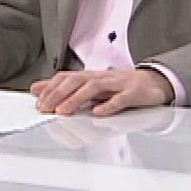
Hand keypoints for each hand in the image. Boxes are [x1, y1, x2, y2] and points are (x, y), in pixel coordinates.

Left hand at [29, 68, 173, 116]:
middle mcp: (101, 77)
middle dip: (59, 93)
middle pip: (76, 80)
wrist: (153, 82)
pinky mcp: (133, 93)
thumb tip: (38, 89)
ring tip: (63, 111)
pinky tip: (98, 113)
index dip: (51, 88)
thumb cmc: (120, 86)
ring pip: (94, 87)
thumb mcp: (91, 86)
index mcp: (90, 76)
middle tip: (46, 108)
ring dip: (76, 99)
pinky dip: (108, 105)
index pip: (66, 77)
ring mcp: (117, 84)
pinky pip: (120, 99)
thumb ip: (65, 88)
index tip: (38, 102)